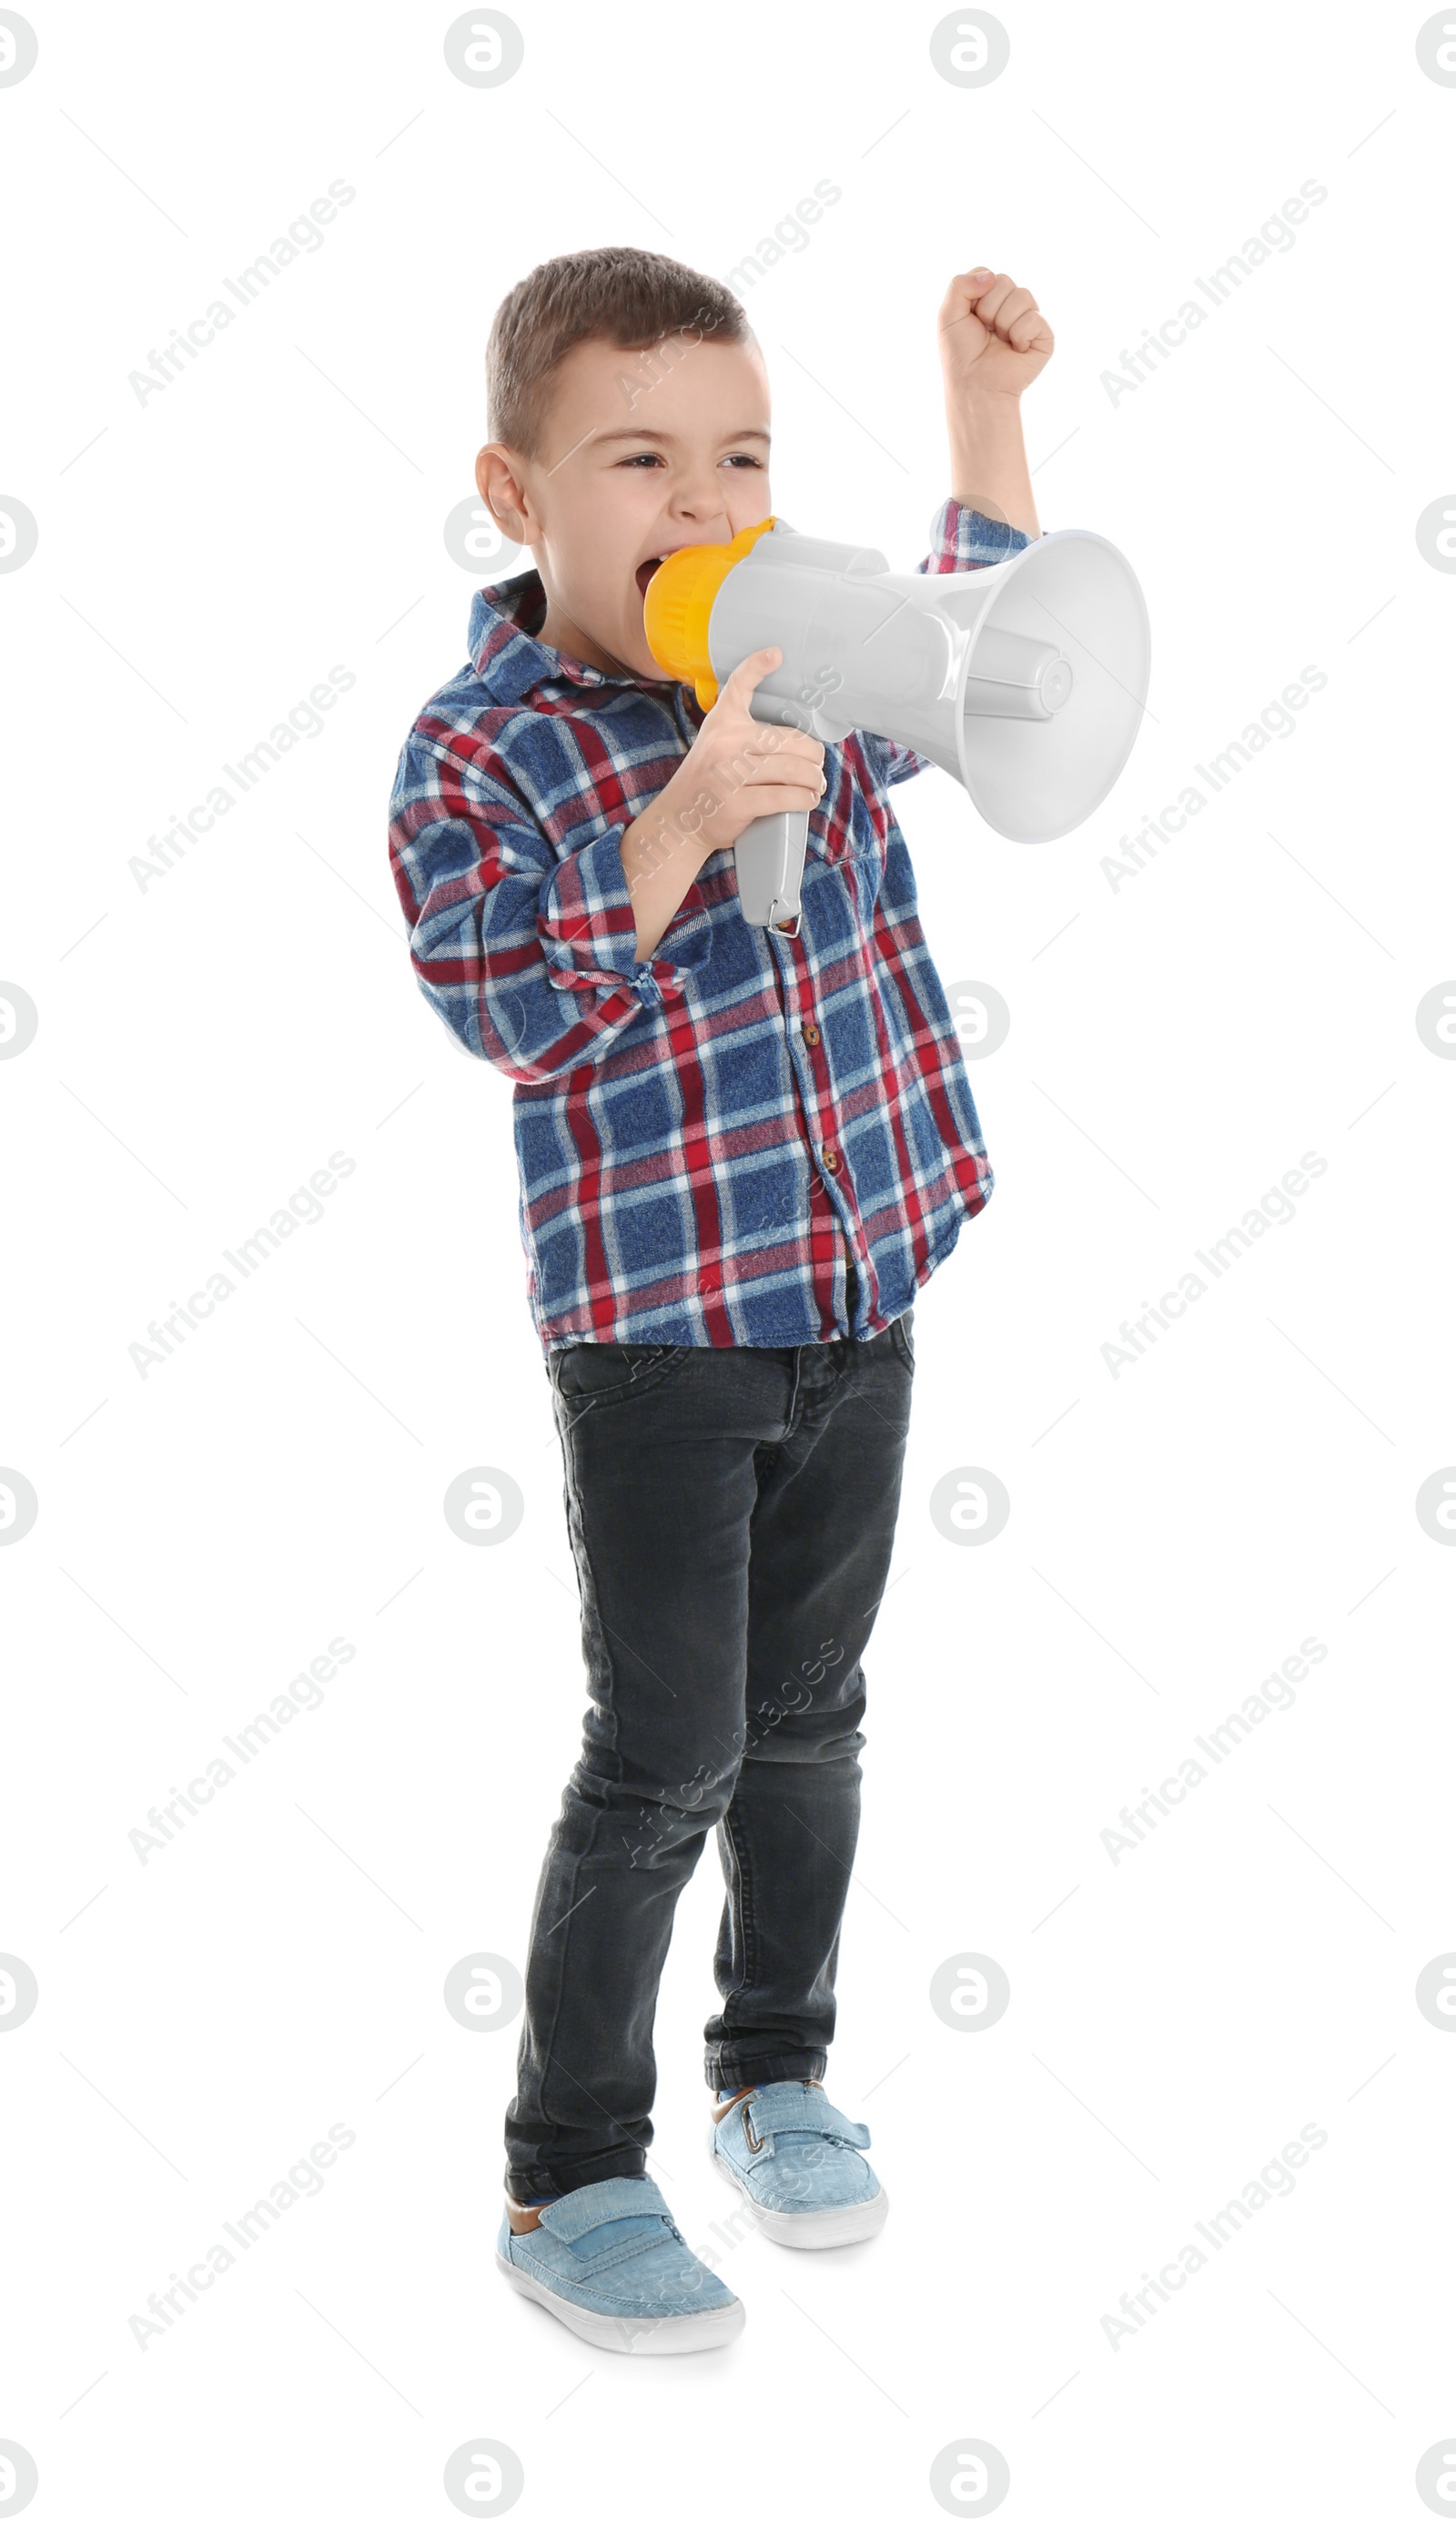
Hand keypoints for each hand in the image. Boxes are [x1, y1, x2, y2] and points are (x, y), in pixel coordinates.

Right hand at [657, 647, 826, 861]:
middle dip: (813, 756)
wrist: (678, 820)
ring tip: (815, 785)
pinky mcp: (737, 803)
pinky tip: (808, 799)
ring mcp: (729, 774)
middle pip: (789, 740)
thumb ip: (744, 733)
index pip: (738, 685)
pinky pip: (784, 797)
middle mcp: (725, 743)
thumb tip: (798, 739)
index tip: (776, 654)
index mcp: (721, 723)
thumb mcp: (716, 744)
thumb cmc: (708, 782)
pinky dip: (804, 799)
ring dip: (814, 780)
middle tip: (816, 767)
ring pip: (792, 770)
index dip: (757, 666)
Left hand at [938, 267, 1053, 399]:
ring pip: (1022, 296)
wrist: (975, 386)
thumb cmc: (961, 354)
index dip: (975, 296)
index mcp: (989, 298)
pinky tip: (1015, 350)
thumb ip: (959, 285)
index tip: (970, 319)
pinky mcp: (1043, 335)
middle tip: (985, 333)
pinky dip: (1019, 336)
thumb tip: (991, 276)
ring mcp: (1028, 318)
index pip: (987, 274)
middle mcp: (1010, 305)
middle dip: (988, 309)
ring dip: (1003, 323)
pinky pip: (1034, 318)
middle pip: (1004, 280)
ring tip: (1000, 341)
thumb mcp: (948, 315)